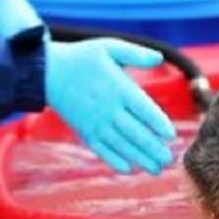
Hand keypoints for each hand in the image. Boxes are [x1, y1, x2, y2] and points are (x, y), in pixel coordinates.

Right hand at [46, 39, 176, 174]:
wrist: (47, 71)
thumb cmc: (83, 57)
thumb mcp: (110, 47)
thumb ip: (136, 54)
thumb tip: (160, 58)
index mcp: (119, 88)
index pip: (143, 109)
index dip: (158, 123)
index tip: (172, 136)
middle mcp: (108, 109)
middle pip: (135, 132)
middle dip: (153, 148)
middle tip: (170, 161)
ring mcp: (95, 122)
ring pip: (121, 145)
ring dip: (139, 158)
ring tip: (157, 169)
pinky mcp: (84, 131)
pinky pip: (101, 149)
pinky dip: (113, 160)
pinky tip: (128, 170)